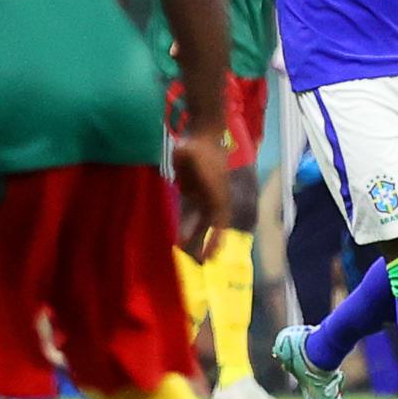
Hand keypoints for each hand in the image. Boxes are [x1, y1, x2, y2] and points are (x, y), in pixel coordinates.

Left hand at [170, 129, 229, 261]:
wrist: (201, 134)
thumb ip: (186, 154)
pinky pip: (189, 213)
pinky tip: (179, 238)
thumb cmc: (198, 144)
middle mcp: (212, 197)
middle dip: (205, 243)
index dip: (216, 238)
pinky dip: (186, 225)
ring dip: (194, 237)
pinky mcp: (192, 192)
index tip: (211, 254)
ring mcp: (203, 195)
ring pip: (200, 222)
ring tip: (187, 255)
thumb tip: (182, 153)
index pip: (219, 221)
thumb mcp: (191, 149)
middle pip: (210, 226)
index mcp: (217, 193)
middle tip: (199, 263)